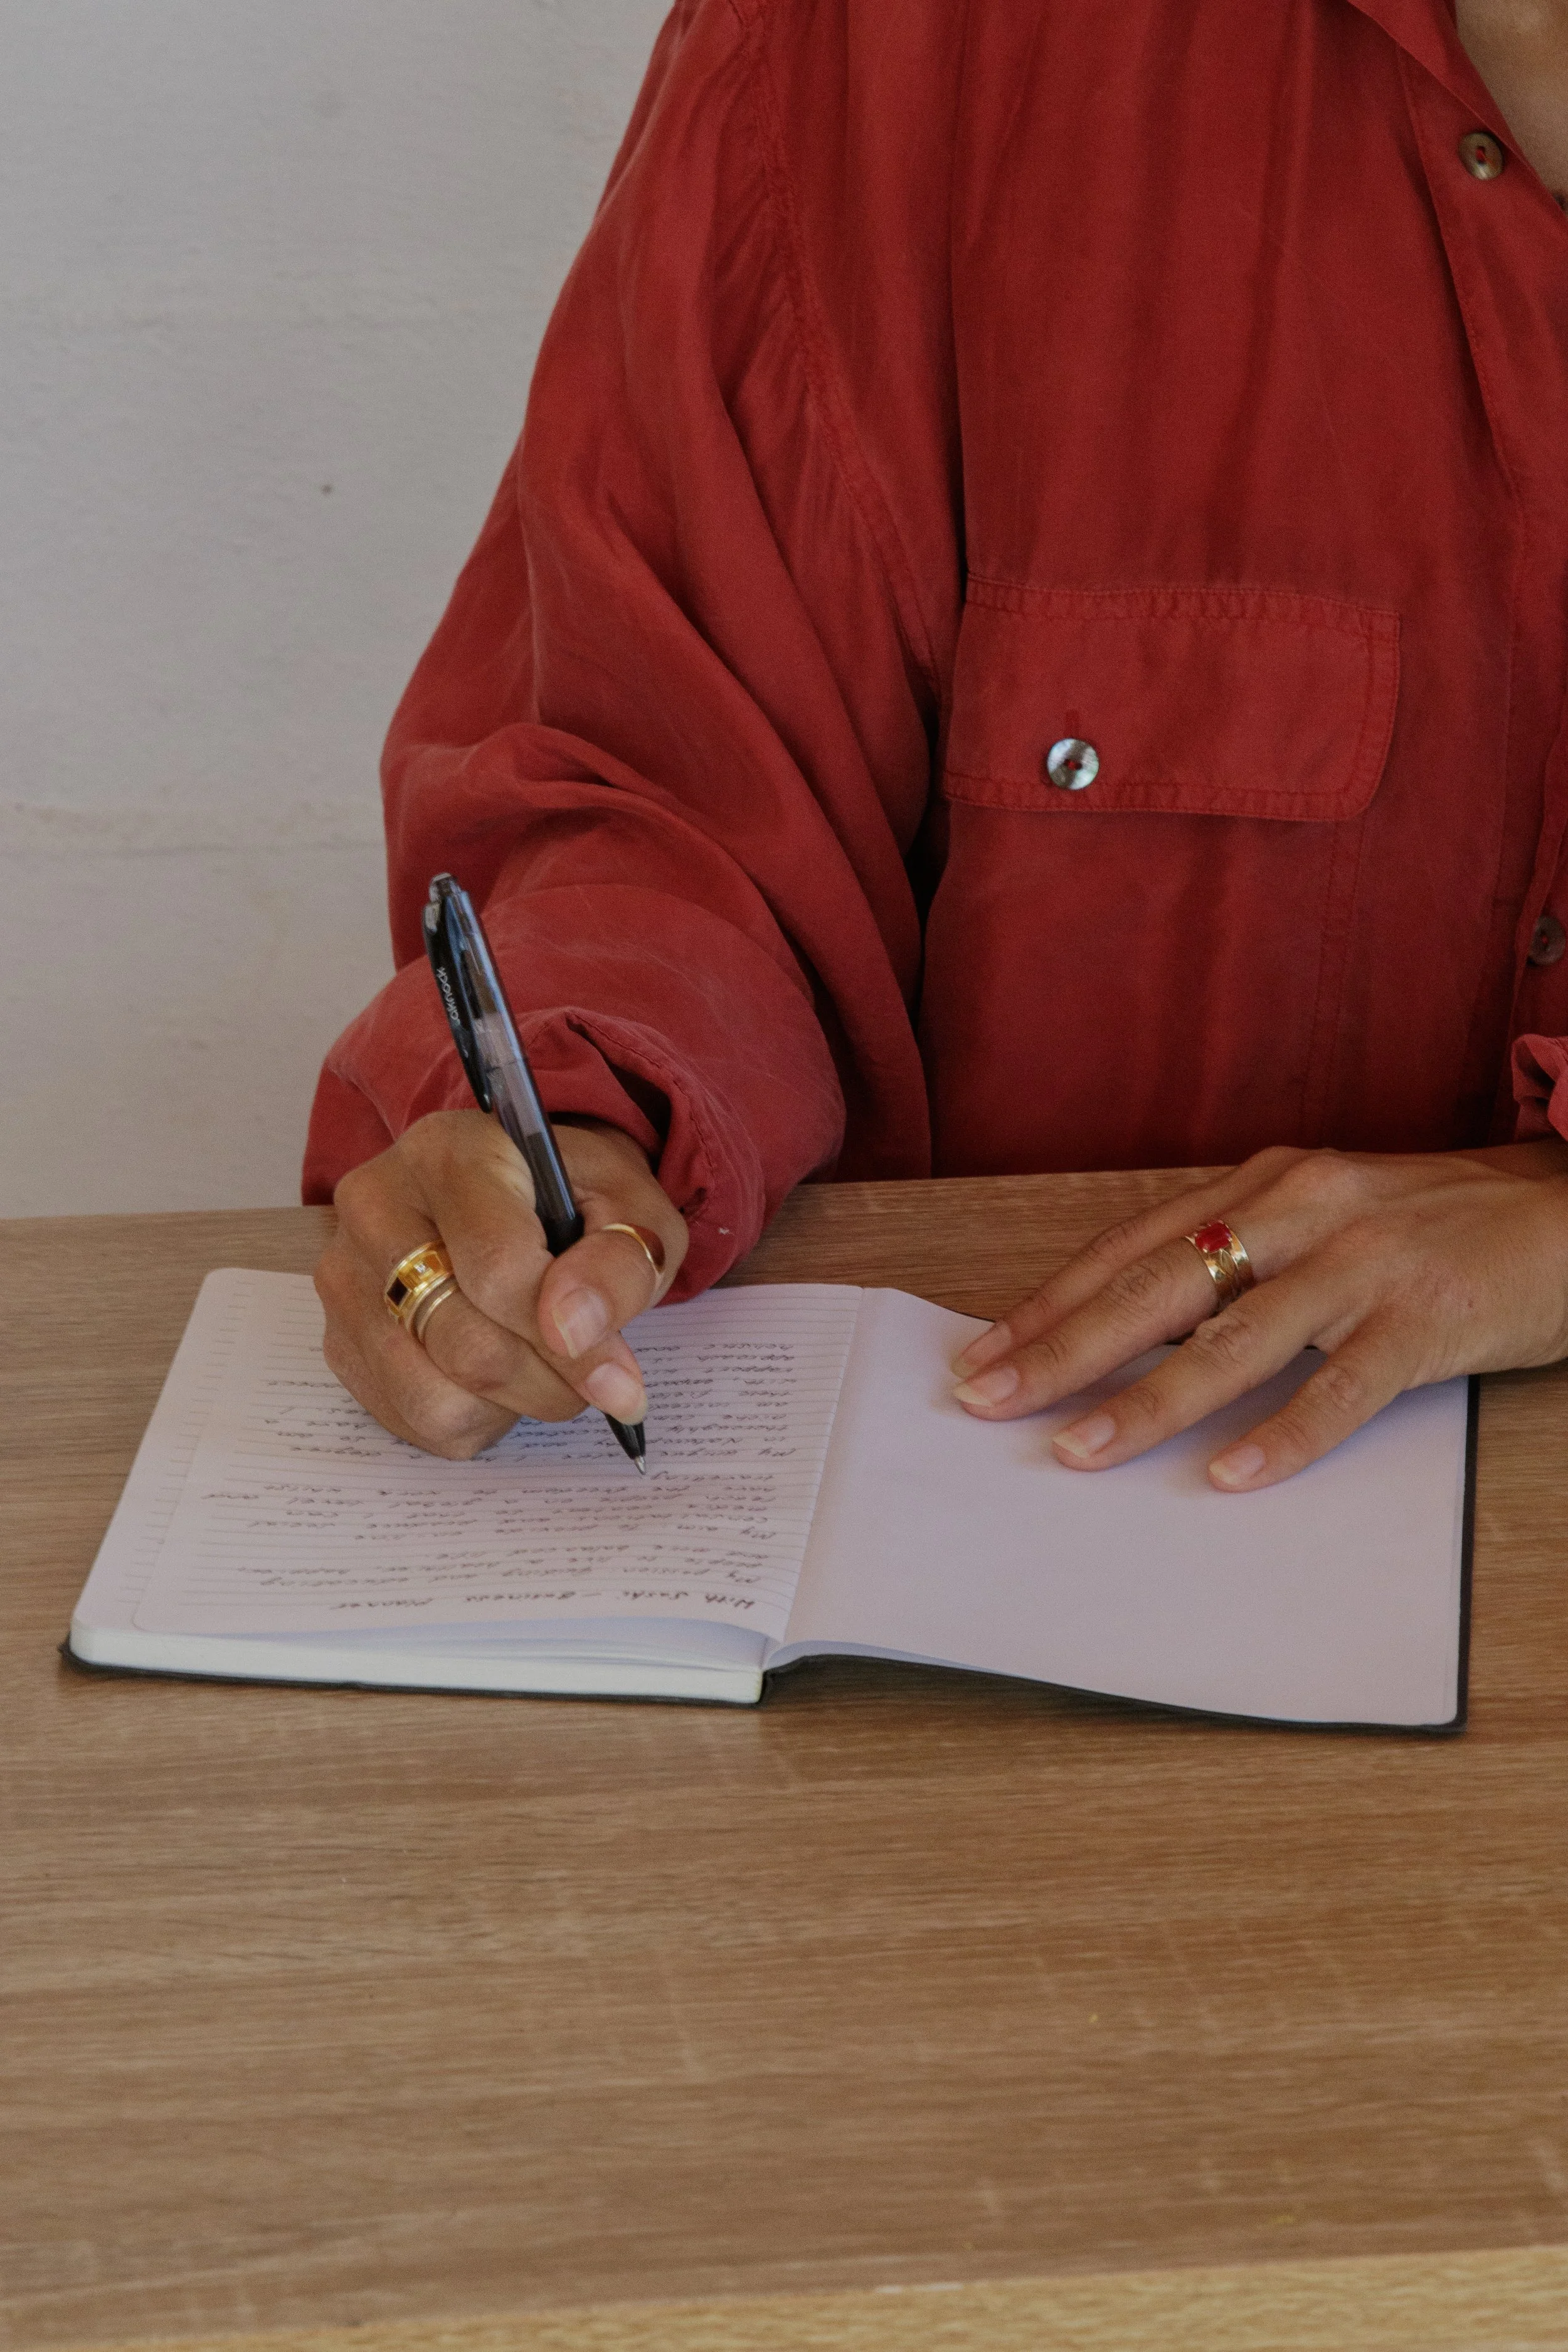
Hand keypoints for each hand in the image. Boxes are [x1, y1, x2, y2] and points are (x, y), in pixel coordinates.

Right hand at [314, 1111, 687, 1457]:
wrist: (519, 1194)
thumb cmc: (577, 1200)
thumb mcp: (632, 1209)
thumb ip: (618, 1263)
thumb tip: (573, 1330)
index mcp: (448, 1155)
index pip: (498, 1269)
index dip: (568, 1344)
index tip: (621, 1383)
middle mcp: (376, 1206)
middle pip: (464, 1343)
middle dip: (549, 1383)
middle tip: (595, 1380)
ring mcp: (345, 1276)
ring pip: (433, 1395)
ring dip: (510, 1407)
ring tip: (541, 1367)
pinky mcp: (338, 1337)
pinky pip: (410, 1418)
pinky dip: (473, 1418)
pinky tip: (497, 1376)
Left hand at [951, 1140, 1567, 1488]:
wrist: (1567, 1211)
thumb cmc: (1430, 1225)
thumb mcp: (1319, 1218)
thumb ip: (1237, 1258)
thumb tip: (1131, 1327)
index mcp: (1264, 1185)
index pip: (1132, 1248)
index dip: (1052, 1303)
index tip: (983, 1355)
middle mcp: (1302, 1210)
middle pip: (1160, 1287)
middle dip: (1065, 1348)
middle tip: (991, 1400)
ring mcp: (1364, 1262)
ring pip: (1236, 1338)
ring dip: (1150, 1399)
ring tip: (1081, 1449)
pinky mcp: (1426, 1317)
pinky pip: (1342, 1385)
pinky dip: (1283, 1432)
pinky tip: (1230, 1475)